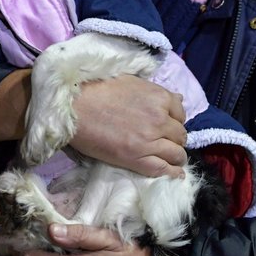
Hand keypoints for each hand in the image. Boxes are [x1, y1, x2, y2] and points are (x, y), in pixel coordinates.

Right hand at [69, 75, 186, 177]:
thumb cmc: (97, 88)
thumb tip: (178, 98)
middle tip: (166, 142)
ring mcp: (150, 141)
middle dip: (175, 139)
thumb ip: (155, 92)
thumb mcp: (131, 81)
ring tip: (172, 159)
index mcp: (159, 97)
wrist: (74, 105)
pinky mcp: (136, 159)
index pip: (180, 114)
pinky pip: (162, 169)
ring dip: (176, 156)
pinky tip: (175, 174)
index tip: (168, 125)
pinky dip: (172, 172)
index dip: (175, 120)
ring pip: (176, 153)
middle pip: (180, 135)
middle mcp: (160, 119)